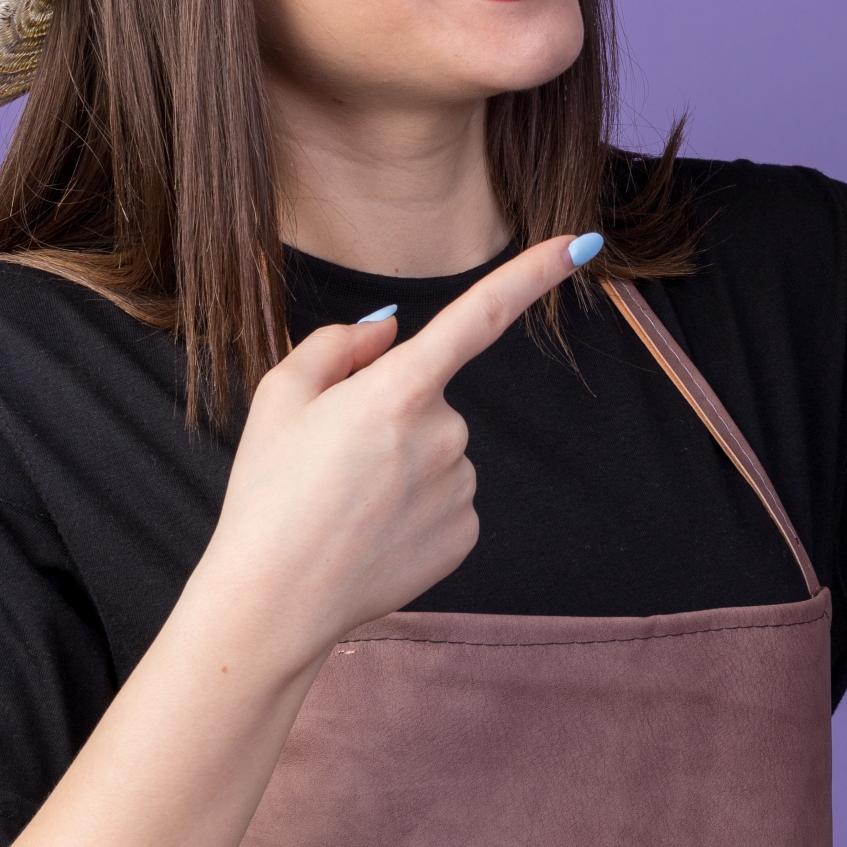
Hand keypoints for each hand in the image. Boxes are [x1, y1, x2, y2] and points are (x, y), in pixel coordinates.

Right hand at [190, 235, 592, 663]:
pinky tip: (371, 535)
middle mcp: (445, 433)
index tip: (579, 243)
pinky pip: (447, 502)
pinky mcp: (466, 535)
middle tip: (332, 464)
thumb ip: (340, 345)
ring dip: (401, 468)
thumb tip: (389, 329)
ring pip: (439, 454)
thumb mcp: (280, 397)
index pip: (480, 316)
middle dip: (390, 418)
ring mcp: (461, 487)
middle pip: (429, 402)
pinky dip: (414, 511)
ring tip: (343, 507)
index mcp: (399, 389)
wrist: (271, 604)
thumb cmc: (268, 495)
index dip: (533, 274)